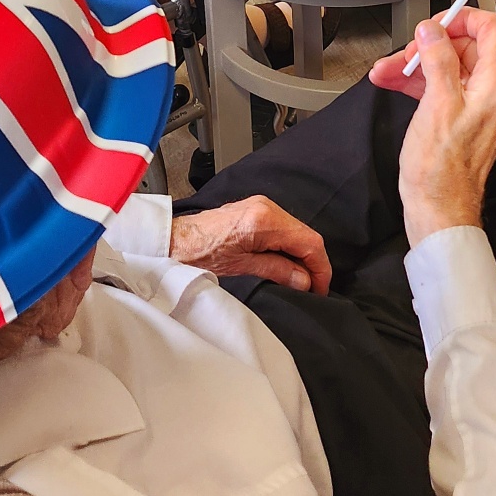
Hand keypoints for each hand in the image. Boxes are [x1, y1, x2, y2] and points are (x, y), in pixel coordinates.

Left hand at [170, 195, 330, 294]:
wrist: (175, 240)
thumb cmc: (201, 252)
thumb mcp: (242, 266)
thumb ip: (278, 271)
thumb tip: (304, 281)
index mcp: (266, 220)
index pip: (310, 242)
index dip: (320, 268)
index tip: (320, 289)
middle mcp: (267, 207)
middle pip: (306, 235)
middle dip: (314, 263)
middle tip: (312, 288)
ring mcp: (262, 206)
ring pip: (297, 231)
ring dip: (302, 255)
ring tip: (300, 280)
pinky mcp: (256, 210)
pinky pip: (284, 227)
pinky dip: (290, 246)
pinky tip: (287, 264)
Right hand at [369, 11, 495, 248]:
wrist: (438, 212)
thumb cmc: (440, 172)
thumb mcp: (436, 106)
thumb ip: (437, 61)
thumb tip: (433, 30)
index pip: (493, 29)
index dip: (464, 19)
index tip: (435, 24)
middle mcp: (495, 94)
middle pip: (466, 47)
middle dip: (429, 46)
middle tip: (402, 56)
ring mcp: (480, 106)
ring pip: (449, 67)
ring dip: (416, 65)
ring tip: (385, 71)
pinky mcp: (464, 118)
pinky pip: (444, 87)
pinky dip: (419, 83)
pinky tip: (392, 83)